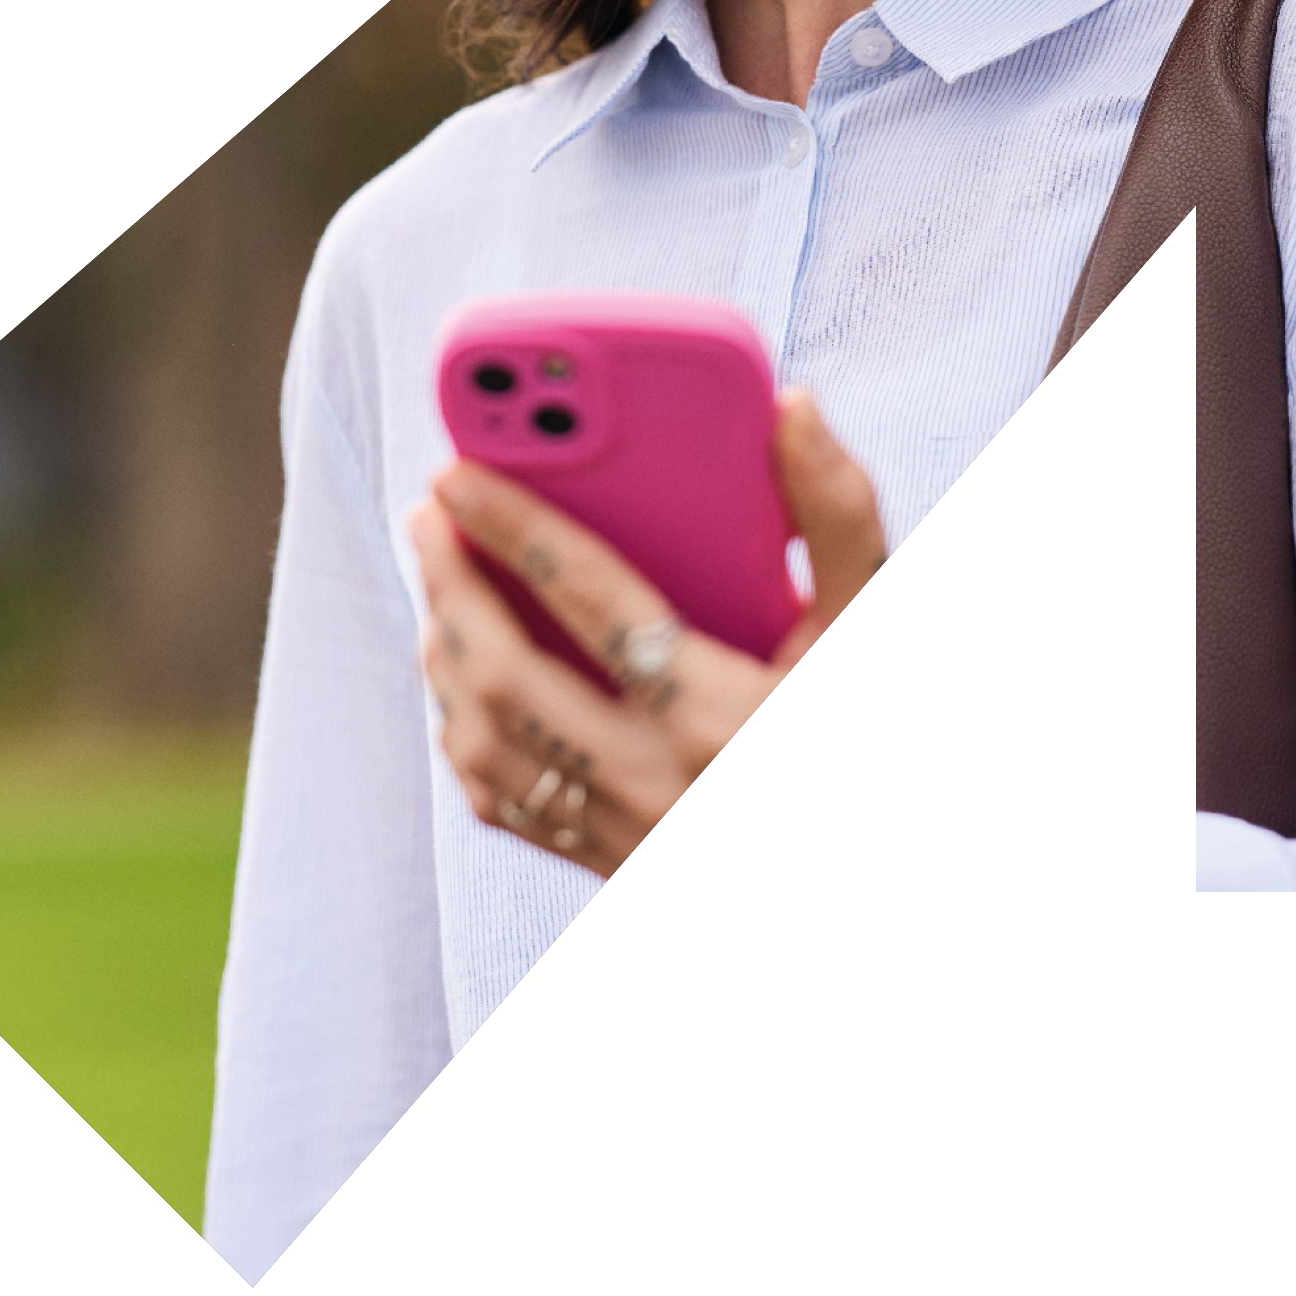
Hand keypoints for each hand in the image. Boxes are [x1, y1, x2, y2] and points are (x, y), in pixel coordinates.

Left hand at [409, 387, 887, 875]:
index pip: (593, 602)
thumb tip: (792, 411)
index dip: (516, 528)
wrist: (866, 884)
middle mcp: (656, 782)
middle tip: (428, 513)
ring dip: (447, 650)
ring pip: (483, 741)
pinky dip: (465, 723)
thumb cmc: (868, 742)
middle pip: (506, 675)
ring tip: (442, 576)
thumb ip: (838, 517)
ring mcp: (620, 834)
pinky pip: (498, 797)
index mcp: (721, 715)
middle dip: (451, 584)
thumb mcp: (867, 631)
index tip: (461, 472)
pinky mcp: (604, 864)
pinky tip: (470, 670)